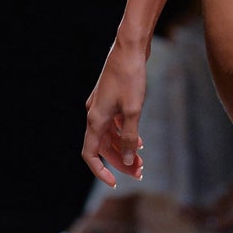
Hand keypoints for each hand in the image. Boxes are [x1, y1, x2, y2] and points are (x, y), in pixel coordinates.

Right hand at [83, 38, 147, 185]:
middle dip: (120, 163)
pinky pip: (115, 124)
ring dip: (124, 150)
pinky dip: (125, 135)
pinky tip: (140, 142)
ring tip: (142, 161)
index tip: (114, 184)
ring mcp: (102, 106)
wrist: (130, 48)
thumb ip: (129, 138)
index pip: (90, 155)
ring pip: (110, 136)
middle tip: (139, 173)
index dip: (100, 171)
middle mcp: (94, 114)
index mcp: (95, 119)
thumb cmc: (130, 77)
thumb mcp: (133, 110)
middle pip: (103, 147)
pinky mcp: (111, 99)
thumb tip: (126, 161)